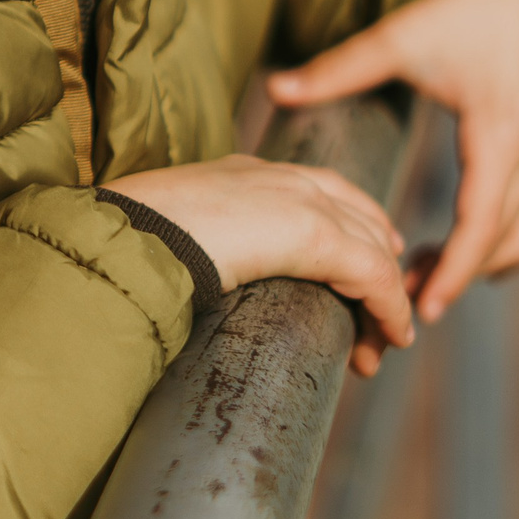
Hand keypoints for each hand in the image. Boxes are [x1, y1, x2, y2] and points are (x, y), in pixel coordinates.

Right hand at [103, 157, 415, 375]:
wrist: (126, 238)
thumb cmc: (130, 245)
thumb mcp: (174, 237)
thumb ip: (200, 247)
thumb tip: (192, 285)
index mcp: (245, 173)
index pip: (321, 190)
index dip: (351, 228)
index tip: (361, 270)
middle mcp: (281, 177)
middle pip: (359, 216)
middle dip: (378, 267)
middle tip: (379, 317)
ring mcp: (301, 200)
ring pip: (373, 249)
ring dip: (385, 301)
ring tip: (380, 345)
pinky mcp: (315, 234)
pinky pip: (375, 276)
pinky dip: (390, 309)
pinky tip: (392, 336)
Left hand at [265, 0, 518, 323]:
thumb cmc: (462, 10)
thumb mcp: (399, 37)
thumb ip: (338, 69)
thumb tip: (274, 88)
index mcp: (499, 132)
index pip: (481, 224)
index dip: (455, 272)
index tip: (423, 308)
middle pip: (506, 241)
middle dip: (460, 276)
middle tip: (405, 294)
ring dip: (489, 263)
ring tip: (432, 271)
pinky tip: (478, 250)